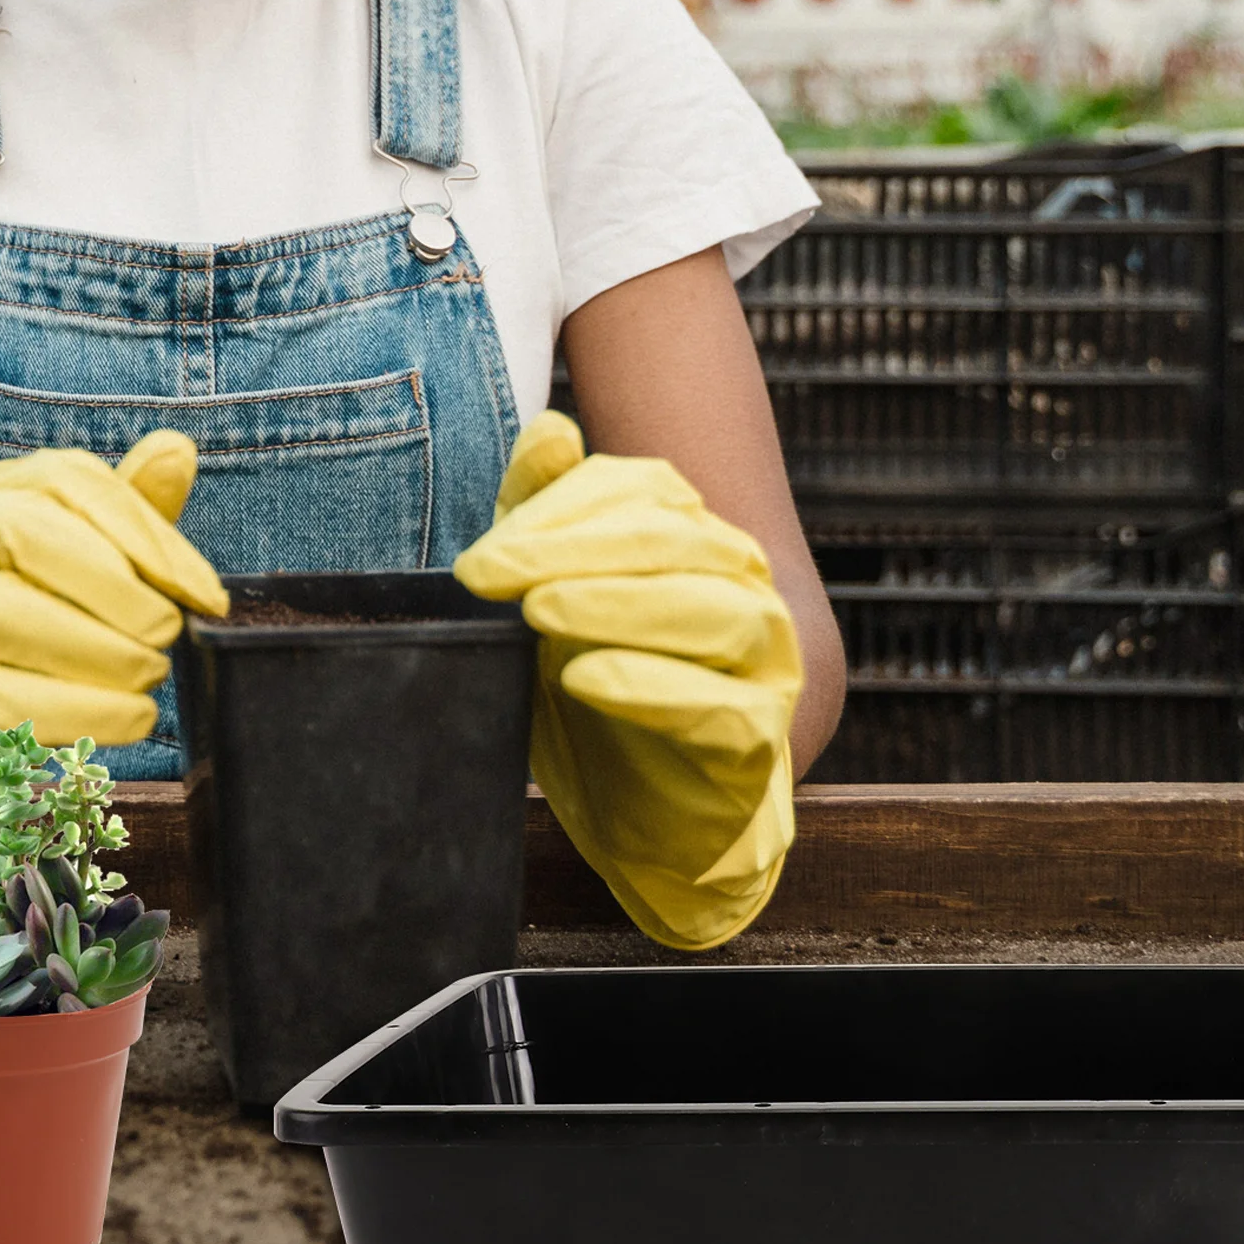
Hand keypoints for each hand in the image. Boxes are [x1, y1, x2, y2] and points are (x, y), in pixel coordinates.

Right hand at [0, 431, 226, 869]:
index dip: (149, 538)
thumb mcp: (60, 555)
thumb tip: (177, 450)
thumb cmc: (5, 620)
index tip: (205, 596)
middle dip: (114, 589)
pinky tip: (117, 719)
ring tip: (147, 684)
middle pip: (24, 537)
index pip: (69, 484)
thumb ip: (120, 513)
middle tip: (165, 638)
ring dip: (94, 654)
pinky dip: (66, 713)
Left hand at [454, 411, 801, 949]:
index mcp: (696, 537)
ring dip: (618, 604)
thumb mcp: (552, 599)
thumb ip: (547, 517)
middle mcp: (743, 586)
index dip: (560, 509)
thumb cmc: (599, 693)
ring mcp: (762, 663)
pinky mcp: (758, 740)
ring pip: (713, 612)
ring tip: (541, 610)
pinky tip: (587, 678)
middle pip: (672, 541)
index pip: (642, 492)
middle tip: (488, 572)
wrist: (646, 815)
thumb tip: (551, 429)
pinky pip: (721, 707)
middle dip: (572, 548)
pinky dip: (653, 688)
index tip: (480, 556)